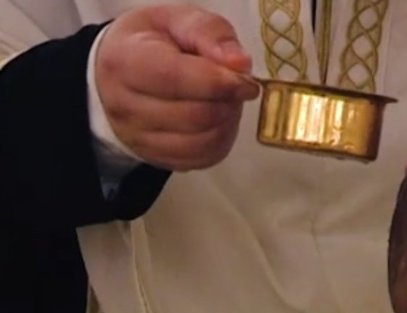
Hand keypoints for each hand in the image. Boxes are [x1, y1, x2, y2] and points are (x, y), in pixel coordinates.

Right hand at [95, 4, 260, 170]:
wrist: (123, 72)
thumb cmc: (155, 42)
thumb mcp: (178, 20)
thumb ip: (210, 33)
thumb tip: (240, 64)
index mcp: (124, 61)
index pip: (175, 78)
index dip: (218, 82)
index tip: (245, 80)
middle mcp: (124, 106)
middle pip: (195, 115)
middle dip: (227, 101)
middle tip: (233, 85)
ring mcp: (139, 138)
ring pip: (203, 141)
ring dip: (228, 121)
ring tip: (224, 100)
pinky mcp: (159, 159)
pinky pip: (205, 158)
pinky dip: (222, 139)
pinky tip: (218, 119)